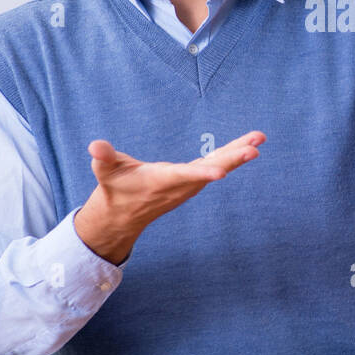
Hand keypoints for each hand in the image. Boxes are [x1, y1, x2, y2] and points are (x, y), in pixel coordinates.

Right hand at [74, 131, 264, 263]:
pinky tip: (249, 145)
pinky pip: (216, 165)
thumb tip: (95, 146)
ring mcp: (188, 185)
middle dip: (232, 159)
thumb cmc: (113, 188)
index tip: (223, 172)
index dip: (203, 173)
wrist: (122, 216)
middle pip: (210, 170)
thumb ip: (103, 158)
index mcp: (160, 181)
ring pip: (217, 166)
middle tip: (255, 148)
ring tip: (259, 139)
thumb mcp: (104, 172)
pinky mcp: (192, 182)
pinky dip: (233, 155)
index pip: (184, 176)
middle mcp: (179, 185)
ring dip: (238, 154)